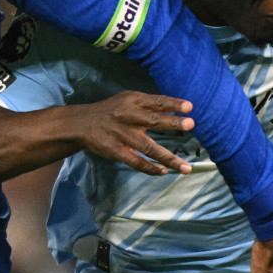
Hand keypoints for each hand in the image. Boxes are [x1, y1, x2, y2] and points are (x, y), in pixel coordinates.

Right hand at [72, 92, 195, 175]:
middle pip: (153, 120)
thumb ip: (149, 105)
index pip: (156, 101)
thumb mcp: (128, 100)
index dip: (173, 103)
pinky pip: (136, 161)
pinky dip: (150, 168)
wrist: (82, 123)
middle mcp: (128, 116)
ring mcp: (122, 135)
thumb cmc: (112, 111)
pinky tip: (164, 172)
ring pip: (149, 147)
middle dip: (172, 123)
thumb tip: (176, 110)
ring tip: (186, 167)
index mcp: (133, 101)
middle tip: (191, 124)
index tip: (189, 106)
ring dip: (168, 158)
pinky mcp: (116, 151)